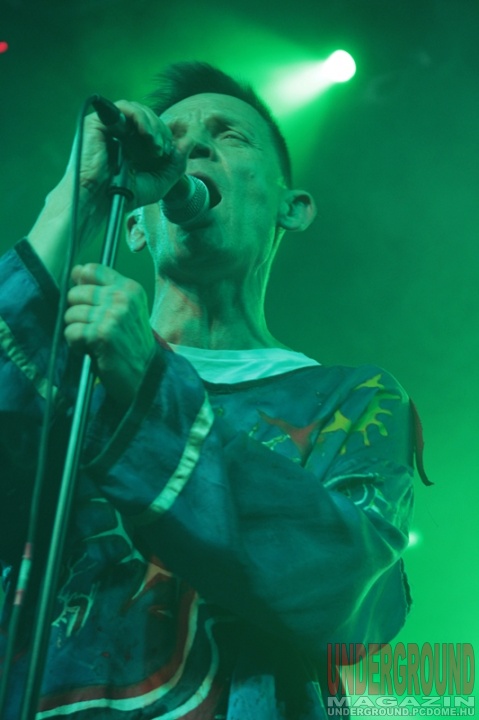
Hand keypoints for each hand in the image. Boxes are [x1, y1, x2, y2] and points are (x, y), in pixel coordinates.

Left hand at [64, 263, 156, 406]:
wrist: (146, 375)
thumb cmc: (131, 344)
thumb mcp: (124, 310)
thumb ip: (102, 289)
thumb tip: (76, 271)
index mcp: (130, 288)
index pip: (90, 270)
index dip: (82, 287)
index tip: (90, 304)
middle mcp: (122, 298)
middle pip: (75, 293)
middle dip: (78, 314)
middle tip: (94, 329)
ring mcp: (112, 315)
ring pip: (70, 314)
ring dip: (77, 331)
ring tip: (94, 341)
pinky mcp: (102, 334)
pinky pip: (71, 332)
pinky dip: (76, 344)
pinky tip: (91, 350)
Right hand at [67, 99, 189, 210]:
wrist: (100, 201)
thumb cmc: (124, 195)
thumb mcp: (159, 181)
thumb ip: (176, 164)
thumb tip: (189, 141)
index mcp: (131, 145)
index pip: (153, 128)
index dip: (164, 136)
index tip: (168, 153)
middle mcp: (119, 133)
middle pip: (146, 116)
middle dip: (160, 130)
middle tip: (162, 150)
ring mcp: (108, 126)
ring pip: (137, 110)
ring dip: (152, 124)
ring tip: (155, 144)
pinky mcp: (97, 122)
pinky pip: (123, 108)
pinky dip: (139, 117)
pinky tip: (146, 134)